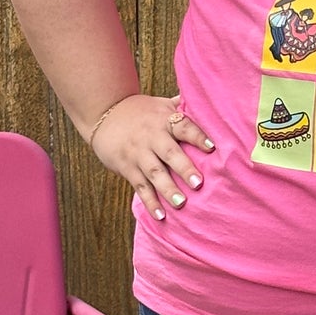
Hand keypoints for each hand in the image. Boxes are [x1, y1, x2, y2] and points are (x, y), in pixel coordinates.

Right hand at [90, 93, 213, 220]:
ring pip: (154, 172)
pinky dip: (150, 202)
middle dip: (184, 168)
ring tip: (181, 203)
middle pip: (169, 152)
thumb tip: (211, 98)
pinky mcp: (127, 168)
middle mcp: (152, 137)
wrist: (104, 113)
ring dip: (167, 188)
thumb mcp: (162, 104)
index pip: (183, 126)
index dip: (196, 136)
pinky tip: (160, 216)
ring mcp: (138, 154)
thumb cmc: (142, 111)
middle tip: (198, 183)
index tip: (211, 147)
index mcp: (164, 120)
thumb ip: (184, 105)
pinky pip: (140, 187)